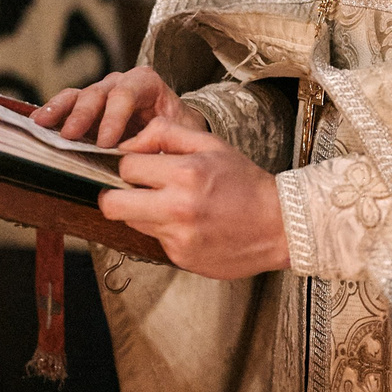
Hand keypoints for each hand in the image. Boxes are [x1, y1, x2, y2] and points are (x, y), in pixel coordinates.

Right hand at [34, 67, 205, 147]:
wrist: (176, 131)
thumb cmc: (178, 132)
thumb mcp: (179, 136)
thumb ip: (161, 143)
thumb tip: (140, 161)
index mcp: (145, 83)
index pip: (126, 94)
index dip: (114, 117)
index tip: (106, 143)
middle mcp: (119, 83)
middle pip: (97, 94)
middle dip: (83, 115)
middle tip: (70, 136)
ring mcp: (100, 95)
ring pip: (77, 96)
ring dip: (59, 111)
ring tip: (42, 124)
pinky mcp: (85, 109)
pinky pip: (66, 107)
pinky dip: (52, 114)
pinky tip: (37, 124)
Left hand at [98, 121, 288, 278]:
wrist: (280, 225)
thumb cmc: (245, 183)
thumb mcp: (210, 144)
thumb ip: (165, 133)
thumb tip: (128, 143)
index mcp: (185, 173)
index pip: (125, 167)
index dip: (129, 165)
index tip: (139, 167)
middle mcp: (177, 207)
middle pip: (112, 204)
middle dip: (115, 195)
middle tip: (131, 191)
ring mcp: (178, 237)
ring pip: (131, 223)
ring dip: (142, 213)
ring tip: (170, 206)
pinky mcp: (181, 257)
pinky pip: (155, 240)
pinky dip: (166, 232)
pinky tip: (190, 225)